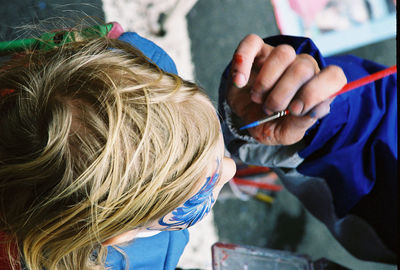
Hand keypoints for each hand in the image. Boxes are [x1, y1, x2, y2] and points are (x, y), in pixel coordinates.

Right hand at [227, 34, 346, 144]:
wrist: (246, 118)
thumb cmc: (270, 124)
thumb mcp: (286, 132)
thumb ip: (302, 122)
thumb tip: (318, 107)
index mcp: (315, 86)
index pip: (334, 76)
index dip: (316, 93)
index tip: (295, 111)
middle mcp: (301, 66)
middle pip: (303, 68)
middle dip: (283, 95)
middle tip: (270, 109)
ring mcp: (278, 56)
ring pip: (283, 54)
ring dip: (265, 82)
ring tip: (257, 98)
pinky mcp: (255, 50)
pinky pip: (252, 43)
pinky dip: (243, 61)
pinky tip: (239, 82)